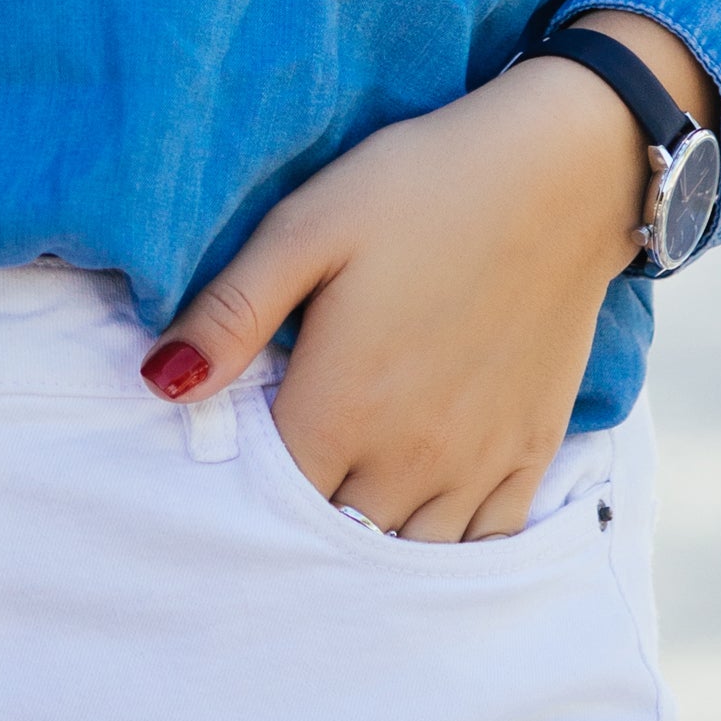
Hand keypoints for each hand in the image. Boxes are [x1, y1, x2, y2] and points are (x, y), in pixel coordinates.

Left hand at [136, 12, 714, 541]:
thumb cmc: (422, 185)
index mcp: (345, 407)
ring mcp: (477, 464)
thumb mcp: (309, 225)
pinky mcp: (530, 451)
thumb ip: (233, 311)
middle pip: (335, 533)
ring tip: (347, 487)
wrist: (560, 169)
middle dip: (302, 515)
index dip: (246, 480)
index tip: (238, 443)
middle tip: (290, 464)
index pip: (271, 496)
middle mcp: (411, 458)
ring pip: (405, 550)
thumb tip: (160, 385)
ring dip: (370, 534)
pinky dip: (444, 541)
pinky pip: (481, 543)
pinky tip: (420, 511)